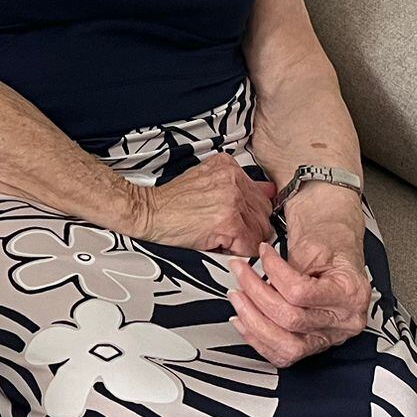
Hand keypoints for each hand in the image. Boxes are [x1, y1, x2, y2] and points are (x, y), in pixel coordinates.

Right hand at [131, 154, 274, 256]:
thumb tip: (268, 190)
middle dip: (251, 226)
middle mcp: (233, 179)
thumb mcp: (205, 180)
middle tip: (228, 230)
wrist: (148, 212)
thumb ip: (237, 184)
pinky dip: (238, 250)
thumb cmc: (171, 201)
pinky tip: (219, 242)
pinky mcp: (228, 222)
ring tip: (221, 235)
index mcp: (228, 166)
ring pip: (261, 229)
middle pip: (265, 212)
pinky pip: (250, 244)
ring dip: (244, 239)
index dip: (251, 211)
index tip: (242, 218)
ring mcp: (232, 199)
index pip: (262, 193)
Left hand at [226, 238, 371, 366]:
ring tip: (237, 296)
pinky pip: (283, 355)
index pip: (301, 292)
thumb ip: (290, 266)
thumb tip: (258, 277)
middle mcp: (344, 321)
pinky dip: (257, 338)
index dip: (274, 271)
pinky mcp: (313, 345)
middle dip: (256, 292)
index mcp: (350, 294)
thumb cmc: (330, 247)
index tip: (262, 253)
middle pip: (290, 318)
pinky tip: (242, 319)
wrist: (337, 254)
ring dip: (252, 319)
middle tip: (240, 270)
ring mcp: (329, 337)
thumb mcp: (315, 245)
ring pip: (286, 344)